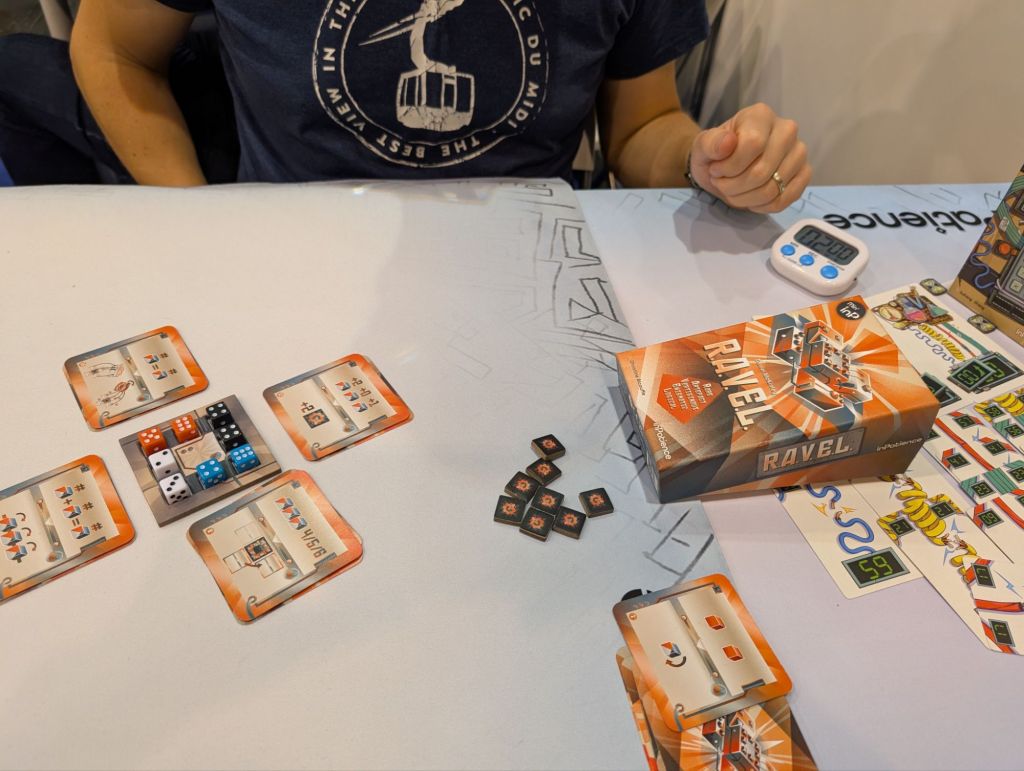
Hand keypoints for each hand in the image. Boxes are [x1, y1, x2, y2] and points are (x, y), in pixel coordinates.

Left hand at [688, 103, 810, 212]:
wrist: (723, 167)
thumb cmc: (715, 154)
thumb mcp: (703, 146)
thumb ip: (711, 143)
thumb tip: (728, 142)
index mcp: (761, 115)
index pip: (753, 144)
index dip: (730, 166)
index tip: (716, 169)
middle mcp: (786, 129)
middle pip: (762, 171)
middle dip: (734, 186)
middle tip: (722, 184)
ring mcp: (799, 152)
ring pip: (773, 189)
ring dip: (745, 199)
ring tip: (734, 191)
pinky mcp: (804, 174)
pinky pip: (785, 199)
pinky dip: (762, 206)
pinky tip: (750, 199)